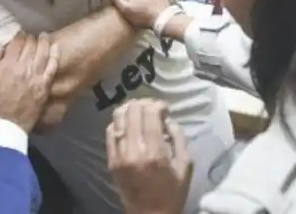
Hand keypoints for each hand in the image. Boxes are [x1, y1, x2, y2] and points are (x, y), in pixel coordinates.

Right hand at [0, 33, 58, 132]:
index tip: (18, 34)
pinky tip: (56, 47)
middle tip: (29, 37)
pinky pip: (52, 67)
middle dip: (30, 38)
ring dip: (43, 42)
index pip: (17, 42)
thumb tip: (0, 46)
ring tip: (42, 36)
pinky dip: (55, 54)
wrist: (2, 129)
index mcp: (7, 65)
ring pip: (43, 52)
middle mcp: (24, 68)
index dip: (18, 35)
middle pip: (31, 45)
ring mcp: (36, 78)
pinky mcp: (44, 88)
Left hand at [106, 99, 192, 213]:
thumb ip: (179, 138)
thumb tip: (168, 119)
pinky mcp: (111, 160)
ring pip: (118, 117)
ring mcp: (119, 155)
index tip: (165, 109)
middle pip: (132, 111)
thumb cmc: (172, 192)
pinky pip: (110, 132)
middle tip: (152, 109)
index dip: (158, 104)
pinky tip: (127, 125)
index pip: (150, 113)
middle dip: (144, 104)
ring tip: (139, 112)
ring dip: (129, 109)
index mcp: (155, 153)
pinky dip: (118, 123)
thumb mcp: (186, 166)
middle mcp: (134, 151)